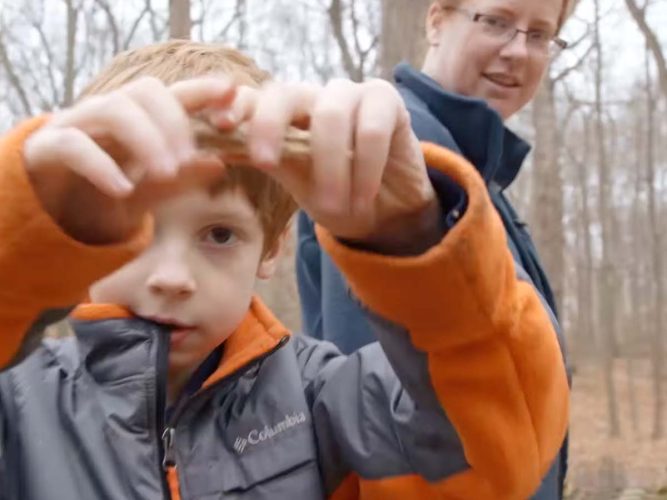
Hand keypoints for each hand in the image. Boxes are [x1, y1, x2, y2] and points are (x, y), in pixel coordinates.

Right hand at [23, 77, 232, 244]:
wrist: (51, 214)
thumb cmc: (106, 194)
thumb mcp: (150, 190)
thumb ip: (180, 179)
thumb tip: (220, 164)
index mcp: (138, 120)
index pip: (173, 95)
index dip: (202, 90)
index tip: (233, 92)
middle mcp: (109, 113)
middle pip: (145, 93)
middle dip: (173, 123)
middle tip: (187, 160)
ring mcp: (78, 125)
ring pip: (113, 109)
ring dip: (145, 139)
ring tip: (165, 172)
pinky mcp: (49, 147)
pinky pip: (75, 145)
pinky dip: (102, 165)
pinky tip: (123, 189)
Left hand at [225, 79, 441, 253]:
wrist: (386, 213)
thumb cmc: (336, 195)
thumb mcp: (295, 180)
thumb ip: (266, 158)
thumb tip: (214, 149)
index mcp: (286, 114)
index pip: (254, 97)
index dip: (236, 106)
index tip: (221, 126)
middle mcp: (315, 97)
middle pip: (284, 93)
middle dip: (269, 125)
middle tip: (265, 162)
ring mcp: (352, 94)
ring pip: (330, 116)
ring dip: (330, 167)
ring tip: (335, 206)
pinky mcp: (386, 102)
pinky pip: (371, 129)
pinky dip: (365, 167)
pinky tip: (365, 195)